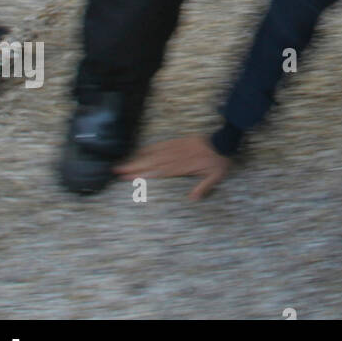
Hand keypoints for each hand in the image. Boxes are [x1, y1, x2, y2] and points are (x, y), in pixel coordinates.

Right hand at [115, 135, 231, 200]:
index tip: (129, 178)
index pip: (158, 172)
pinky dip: (150, 148)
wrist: (224, 141)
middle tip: (117, 171)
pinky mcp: (178, 141)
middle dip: (133, 167)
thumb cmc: (219, 161)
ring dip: (137, 158)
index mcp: (182, 167)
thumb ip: (203, 187)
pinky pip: (161, 144)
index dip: (143, 175)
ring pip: (153, 154)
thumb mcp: (215, 176)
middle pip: (151, 163)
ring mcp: (175, 148)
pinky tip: (140, 151)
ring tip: (124, 163)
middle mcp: (176, 157)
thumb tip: (193, 199)